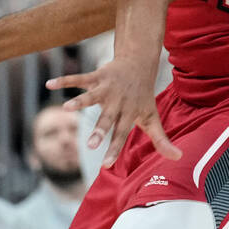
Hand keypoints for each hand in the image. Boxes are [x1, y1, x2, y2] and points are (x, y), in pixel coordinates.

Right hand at [46, 55, 179, 166]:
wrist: (140, 63)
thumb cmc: (143, 96)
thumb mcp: (152, 117)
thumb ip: (162, 139)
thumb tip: (179, 159)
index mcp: (129, 114)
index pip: (122, 134)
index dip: (115, 149)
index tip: (106, 165)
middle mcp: (118, 102)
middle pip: (107, 119)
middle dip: (99, 131)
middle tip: (90, 145)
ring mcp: (107, 88)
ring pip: (92, 96)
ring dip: (79, 102)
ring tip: (66, 109)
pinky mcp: (98, 76)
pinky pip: (80, 78)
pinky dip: (65, 80)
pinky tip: (49, 84)